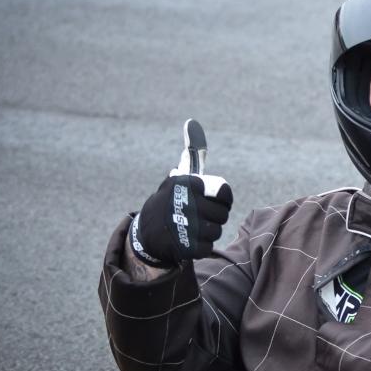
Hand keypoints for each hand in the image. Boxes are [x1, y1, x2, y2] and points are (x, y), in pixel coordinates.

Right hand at [128, 120, 232, 267]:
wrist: (146, 233)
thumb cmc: (169, 201)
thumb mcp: (177, 178)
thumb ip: (190, 155)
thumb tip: (192, 123)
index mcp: (188, 184)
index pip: (225, 194)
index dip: (222, 199)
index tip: (212, 200)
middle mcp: (187, 203)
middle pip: (223, 214)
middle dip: (215, 217)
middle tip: (200, 216)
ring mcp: (187, 227)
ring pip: (217, 231)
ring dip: (209, 232)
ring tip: (193, 228)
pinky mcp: (186, 247)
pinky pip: (208, 247)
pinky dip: (201, 246)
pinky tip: (189, 240)